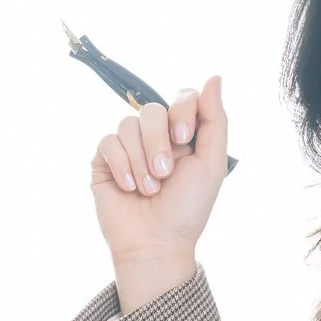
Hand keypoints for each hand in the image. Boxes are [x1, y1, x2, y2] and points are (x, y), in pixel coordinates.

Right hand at [88, 74, 228, 285]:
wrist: (155, 244)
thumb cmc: (187, 209)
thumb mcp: (212, 164)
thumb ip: (215, 120)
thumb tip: (214, 77)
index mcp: (184, 134)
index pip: (182, 98)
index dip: (182, 111)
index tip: (184, 139)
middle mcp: (156, 137)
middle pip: (151, 110)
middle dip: (158, 143)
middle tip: (164, 174)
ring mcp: (128, 147)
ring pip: (128, 125)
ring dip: (140, 160)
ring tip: (148, 189)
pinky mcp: (105, 160)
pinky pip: (108, 142)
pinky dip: (121, 165)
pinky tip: (128, 187)